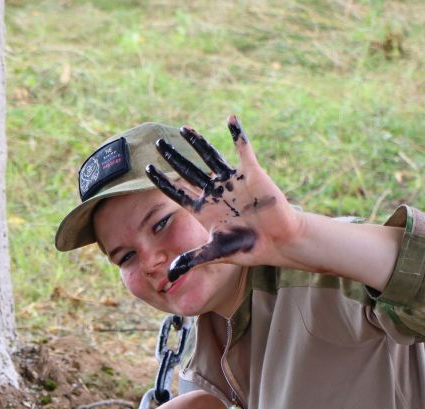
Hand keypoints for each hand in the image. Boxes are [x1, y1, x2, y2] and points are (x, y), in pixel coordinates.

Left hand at [146, 115, 301, 280]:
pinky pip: (243, 150)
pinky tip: (230, 119)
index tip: (147, 168)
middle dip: (174, 157)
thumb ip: (193, 258)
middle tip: (158, 143)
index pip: (177, 191)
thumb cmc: (247, 247)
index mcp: (203, 209)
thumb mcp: (216, 253)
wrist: (277, 242)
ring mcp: (232, 182)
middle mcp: (214, 192)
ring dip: (198, 143)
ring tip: (184, 129)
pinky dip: (237, 135)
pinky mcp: (252, 173)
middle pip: (189, 170)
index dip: (163, 181)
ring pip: (210, 157)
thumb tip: (170, 273)